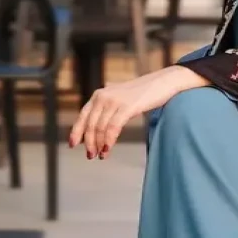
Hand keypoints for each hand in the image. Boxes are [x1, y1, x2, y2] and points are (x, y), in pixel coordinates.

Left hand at [69, 65, 206, 159]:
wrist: (164, 82)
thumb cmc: (145, 92)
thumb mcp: (121, 98)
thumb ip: (109, 108)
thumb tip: (99, 128)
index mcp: (100, 94)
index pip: (83, 115)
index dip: (76, 131)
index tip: (73, 144)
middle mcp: (103, 96)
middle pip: (90, 124)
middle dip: (89, 142)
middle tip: (91, 155)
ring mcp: (114, 101)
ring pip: (100, 128)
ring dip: (99, 144)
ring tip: (102, 155)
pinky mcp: (126, 107)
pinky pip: (112, 128)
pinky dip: (108, 140)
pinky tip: (108, 148)